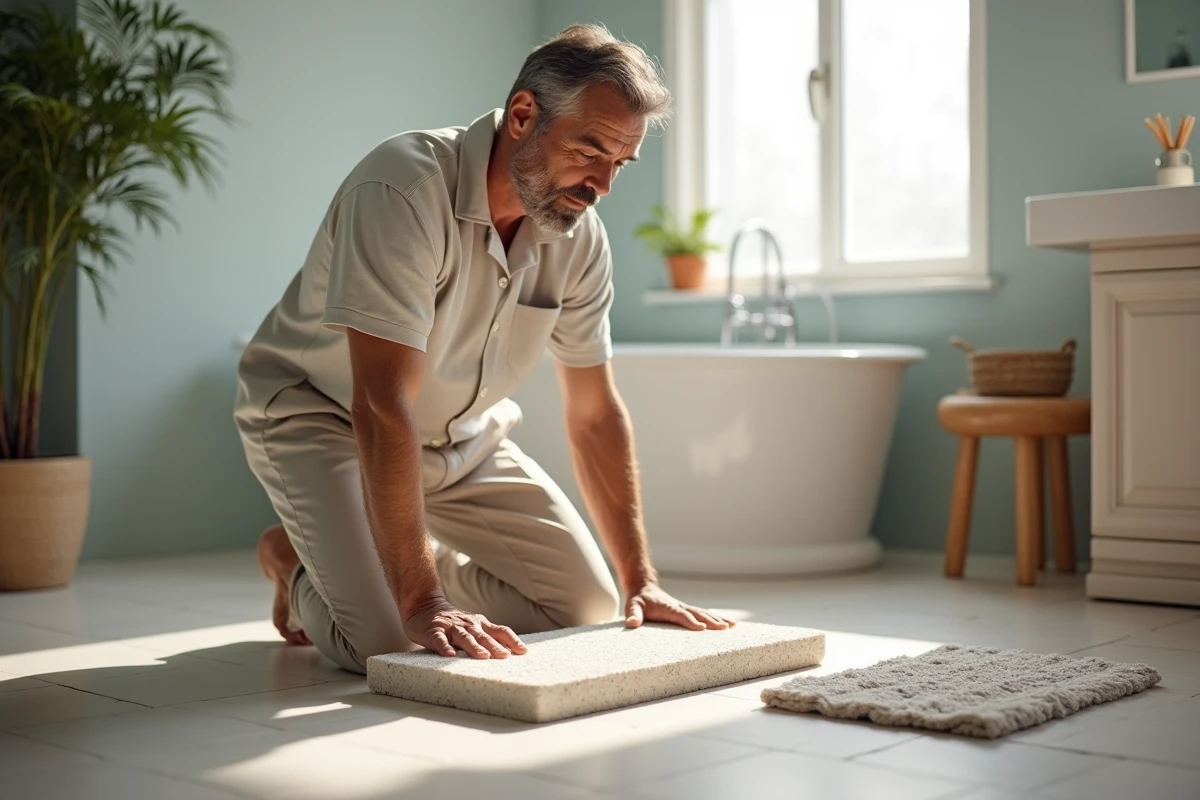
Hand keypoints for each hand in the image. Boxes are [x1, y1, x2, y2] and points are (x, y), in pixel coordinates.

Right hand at [402, 594, 527, 658]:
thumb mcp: (474, 626)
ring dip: (474, 646)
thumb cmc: (453, 622)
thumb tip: (511, 652)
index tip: (523, 651)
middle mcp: (468, 625)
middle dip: (495, 646)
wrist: (424, 605)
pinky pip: (440, 640)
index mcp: (480, 624)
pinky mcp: (434, 632)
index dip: (512, 640)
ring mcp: (451, 628)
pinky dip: (445, 647)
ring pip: (464, 637)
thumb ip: (489, 637)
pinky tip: (450, 655)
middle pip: (484, 636)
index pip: (500, 631)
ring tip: (483, 656)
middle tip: (505, 656)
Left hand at [624, 583, 737, 630]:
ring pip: (703, 612)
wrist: (643, 586)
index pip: (680, 615)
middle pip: (697, 613)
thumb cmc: (638, 600)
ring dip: (718, 619)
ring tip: (733, 626)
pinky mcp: (687, 610)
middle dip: (711, 620)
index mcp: (667, 607)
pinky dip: (716, 618)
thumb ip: (633, 615)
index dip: (690, 621)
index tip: (702, 628)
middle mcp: (678, 606)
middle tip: (725, 628)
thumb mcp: (632, 606)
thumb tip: (631, 624)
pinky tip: (728, 624)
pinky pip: (703, 614)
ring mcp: (684, 607)